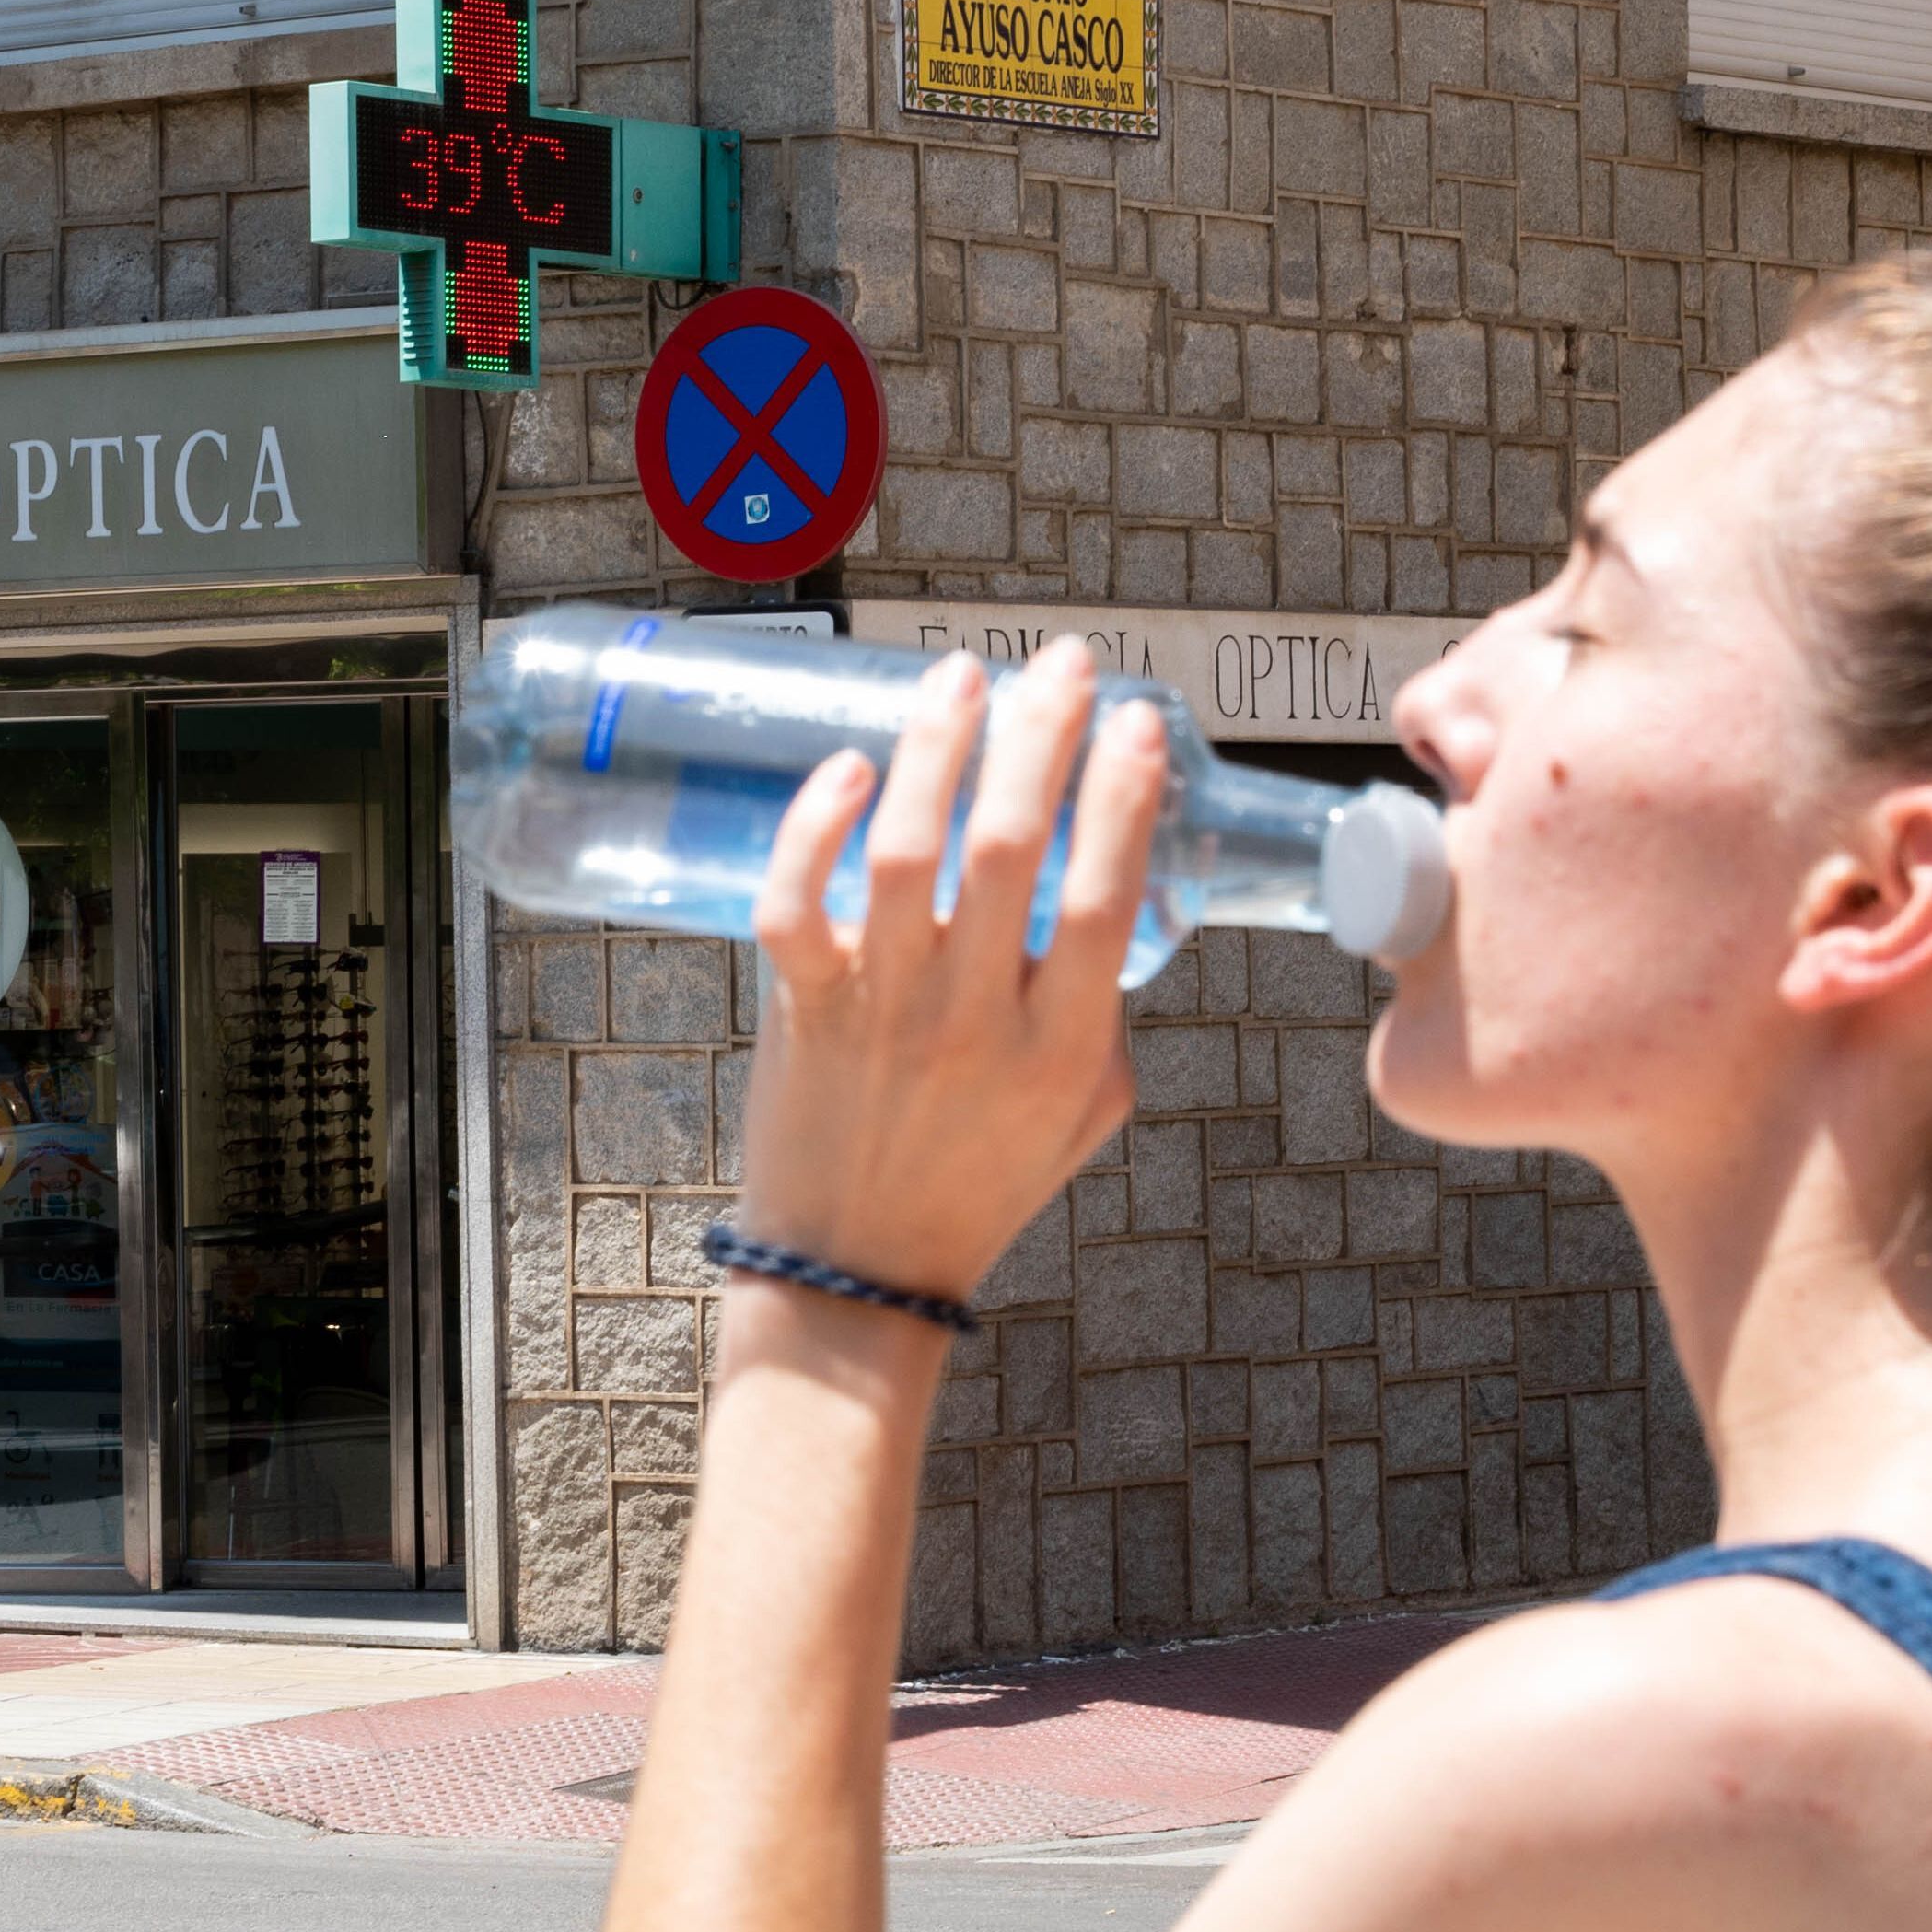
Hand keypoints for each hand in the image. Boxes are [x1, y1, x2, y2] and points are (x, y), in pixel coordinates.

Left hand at [729, 644, 1168, 1306]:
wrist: (860, 1267)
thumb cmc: (981, 1180)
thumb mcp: (1086, 1112)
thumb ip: (1103, 1016)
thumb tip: (1107, 898)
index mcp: (1063, 1046)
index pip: (1108, 894)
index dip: (1123, 795)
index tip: (1135, 720)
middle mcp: (975, 1021)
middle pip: (1010, 849)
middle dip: (1042, 735)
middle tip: (1060, 664)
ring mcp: (883, 1014)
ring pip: (904, 853)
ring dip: (936, 750)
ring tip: (959, 679)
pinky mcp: (804, 1012)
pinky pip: (796, 904)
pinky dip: (813, 829)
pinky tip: (847, 766)